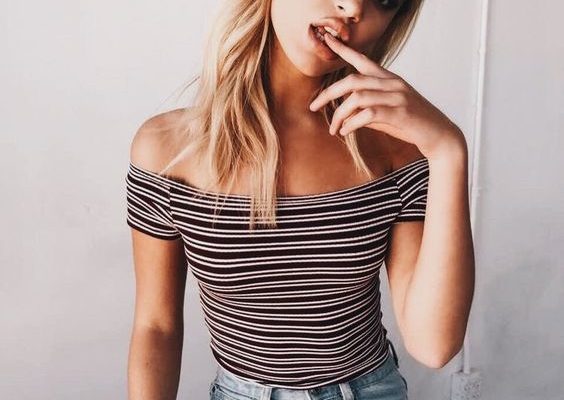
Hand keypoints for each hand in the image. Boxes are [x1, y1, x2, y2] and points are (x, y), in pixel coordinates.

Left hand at [309, 32, 463, 158]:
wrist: (439, 135)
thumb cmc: (411, 124)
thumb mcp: (386, 114)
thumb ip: (365, 110)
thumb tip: (344, 115)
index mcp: (389, 79)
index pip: (363, 60)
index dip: (344, 50)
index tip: (328, 40)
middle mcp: (392, 83)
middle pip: (352, 81)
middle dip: (328, 94)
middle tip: (313, 106)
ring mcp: (397, 97)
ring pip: (357, 98)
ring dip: (339, 115)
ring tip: (333, 129)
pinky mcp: (399, 113)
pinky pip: (367, 114)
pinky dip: (352, 123)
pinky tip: (346, 132)